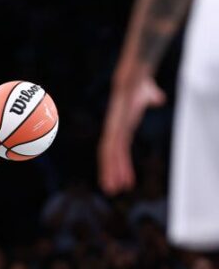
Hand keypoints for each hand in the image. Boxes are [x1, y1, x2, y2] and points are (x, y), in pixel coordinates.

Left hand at [98, 75, 164, 194]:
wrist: (133, 78)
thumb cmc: (140, 85)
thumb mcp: (148, 94)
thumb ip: (152, 98)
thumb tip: (158, 98)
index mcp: (121, 128)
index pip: (117, 150)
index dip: (118, 163)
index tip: (122, 177)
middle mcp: (114, 132)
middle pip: (110, 156)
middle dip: (110, 173)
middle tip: (111, 190)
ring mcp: (114, 131)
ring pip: (110, 157)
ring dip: (111, 174)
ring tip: (112, 189)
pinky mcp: (115, 130)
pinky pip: (113, 151)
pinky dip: (115, 164)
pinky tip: (118, 176)